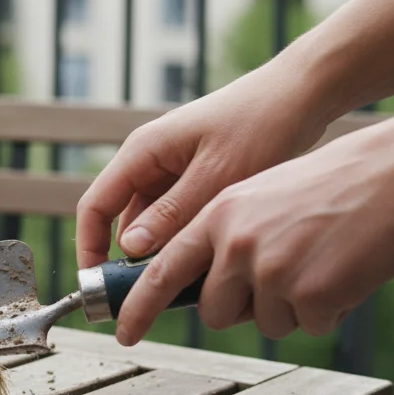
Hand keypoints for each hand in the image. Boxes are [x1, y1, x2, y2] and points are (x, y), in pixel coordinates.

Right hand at [76, 62, 334, 268]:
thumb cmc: (261, 125)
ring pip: (153, 224)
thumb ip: (173, 213)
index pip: (95, 206)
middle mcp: (150, 161)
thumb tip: (130, 249)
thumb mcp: (217, 175)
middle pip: (122, 220)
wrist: (303, 94)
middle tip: (150, 300)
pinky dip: (187, 241)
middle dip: (131, 261)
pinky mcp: (197, 179)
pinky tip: (210, 263)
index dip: (89, 248)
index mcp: (143, 151)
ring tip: (189, 285)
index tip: (100, 288)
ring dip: (164, 252)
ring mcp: (173, 170)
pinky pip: (178, 218)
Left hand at [113, 121, 393, 345]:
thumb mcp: (261, 194)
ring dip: (292, 307)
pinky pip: (309, 326)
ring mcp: (272, 270)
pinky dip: (329, 310)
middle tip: (280, 280)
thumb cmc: (335, 184)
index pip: (162, 271)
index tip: (123, 332)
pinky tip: (345, 271)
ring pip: (265, 323)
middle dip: (241, 309)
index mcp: (219, 214)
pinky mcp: (310, 294)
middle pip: (215, 312)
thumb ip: (225, 235)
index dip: (138, 307)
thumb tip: (203, 286)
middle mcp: (236, 242)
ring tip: (321, 261)